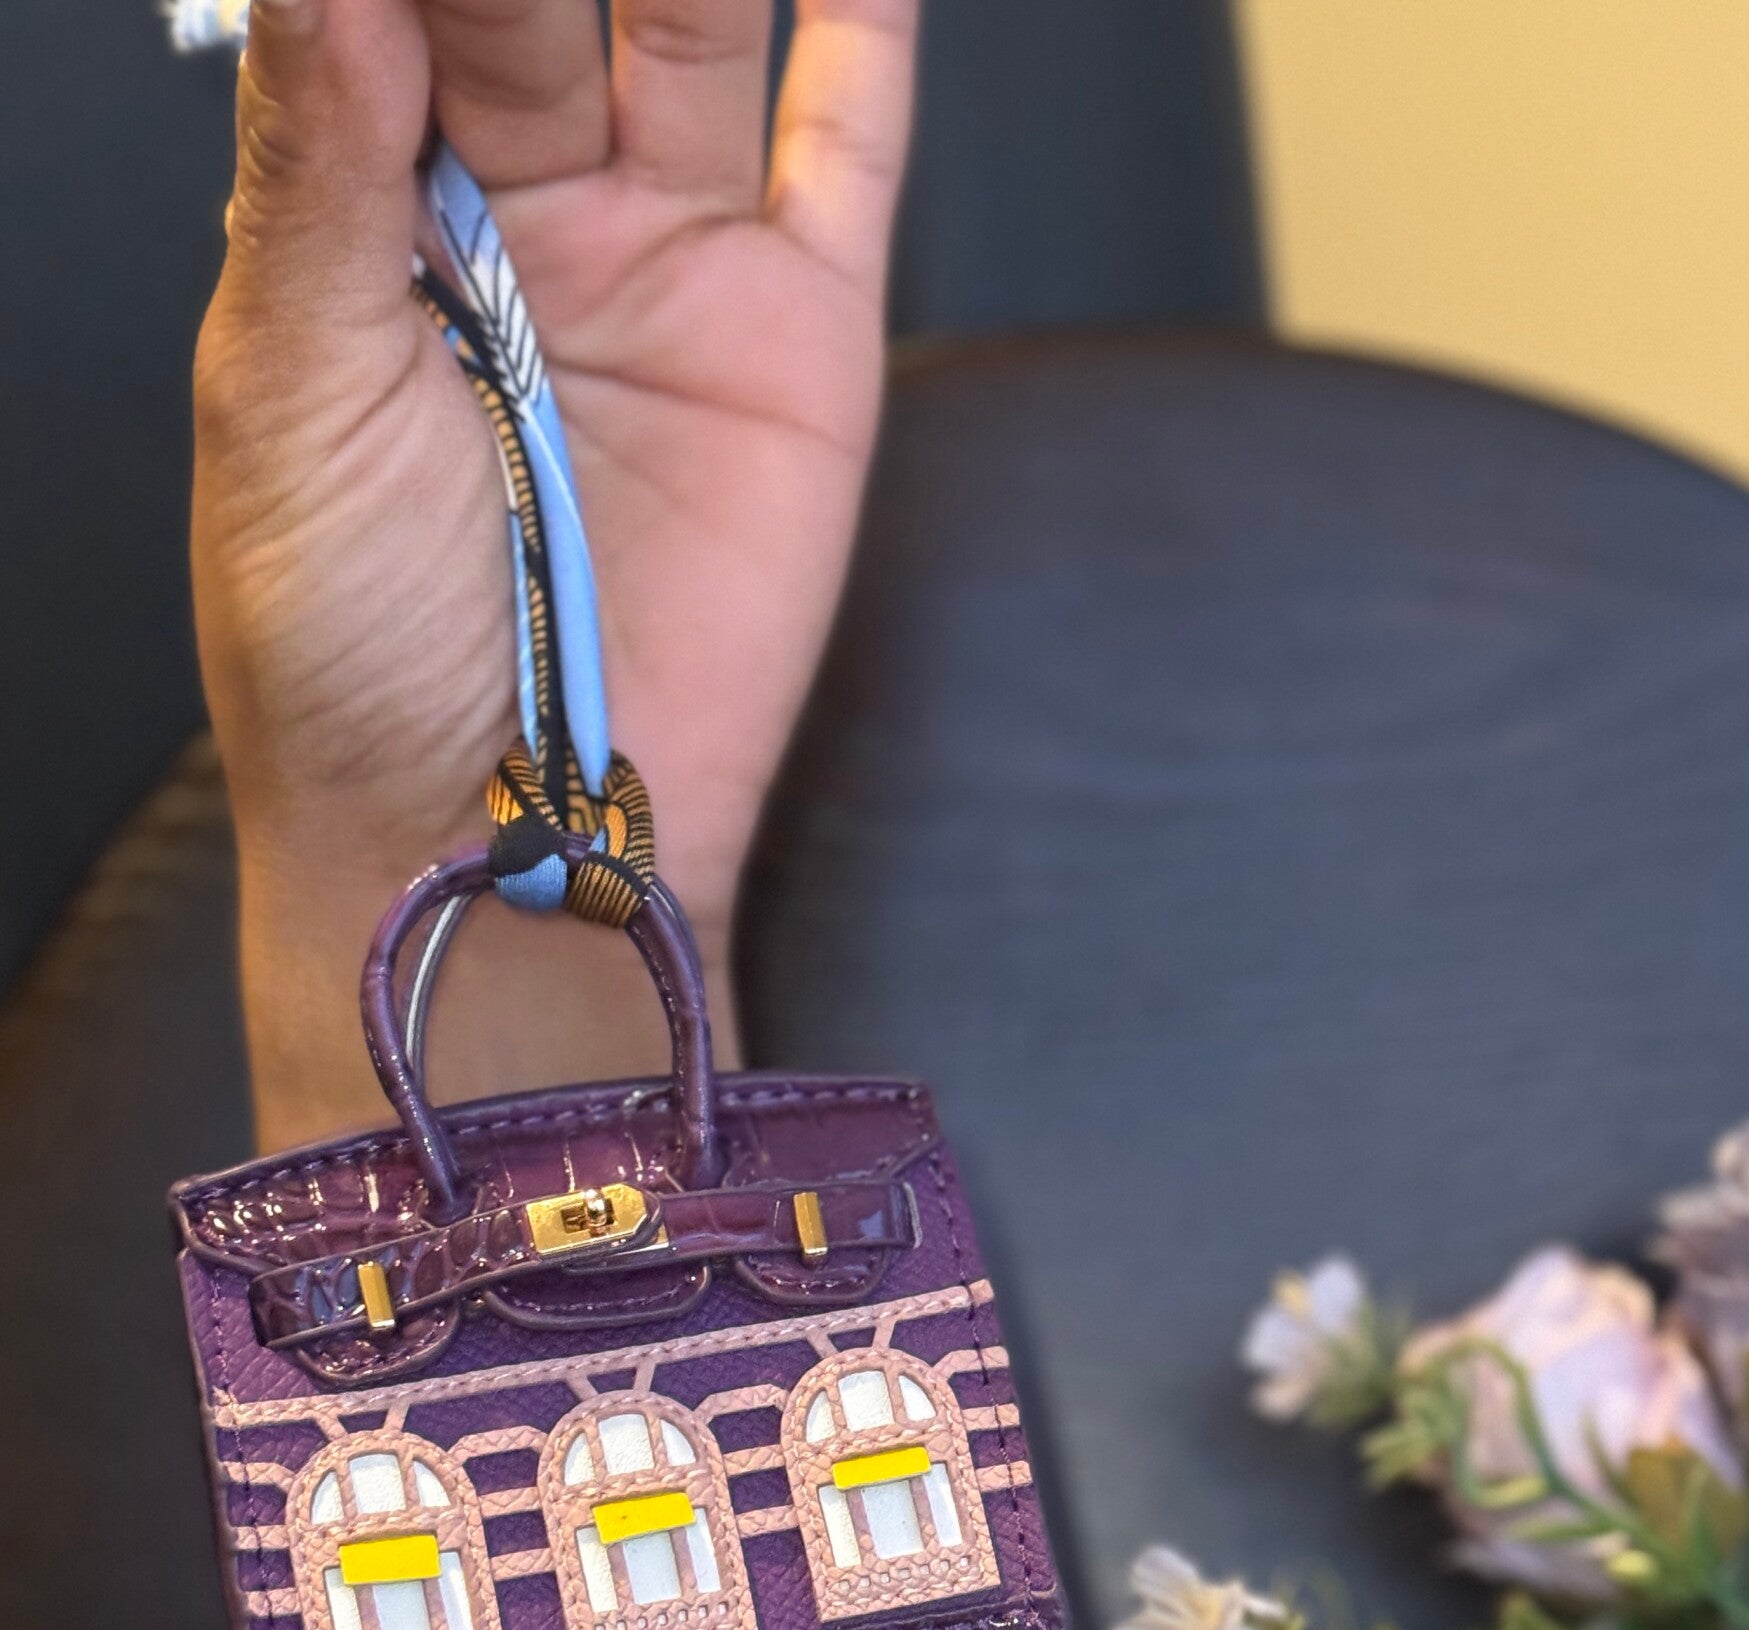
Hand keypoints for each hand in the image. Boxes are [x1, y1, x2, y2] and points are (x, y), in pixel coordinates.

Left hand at [193, 0, 914, 1141]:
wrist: (503, 836)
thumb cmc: (350, 654)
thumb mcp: (286, 392)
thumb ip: (317, 165)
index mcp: (366, 217)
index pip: (395, 2)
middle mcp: (522, 219)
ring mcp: (669, 265)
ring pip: (697, 22)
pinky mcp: (799, 334)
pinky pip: (848, 142)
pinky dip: (871, 24)